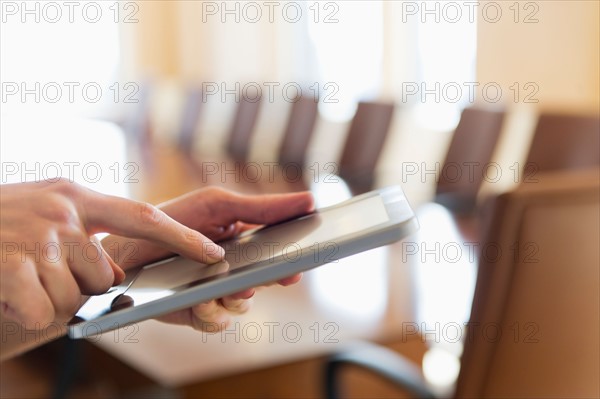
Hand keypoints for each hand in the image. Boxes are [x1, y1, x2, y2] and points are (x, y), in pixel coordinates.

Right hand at [0, 179, 224, 328]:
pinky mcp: (11, 266)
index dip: (181, 237)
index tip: (212, 252)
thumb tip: (117, 271)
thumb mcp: (39, 215)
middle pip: (105, 274)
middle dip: (82, 287)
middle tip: (42, 274)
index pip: (143, 216)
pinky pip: (45, 313)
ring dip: (50, 299)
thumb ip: (82, 236)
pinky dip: (27, 314)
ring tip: (18, 278)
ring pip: (76, 297)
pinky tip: (7, 293)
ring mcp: (36, 238)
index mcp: (72, 195)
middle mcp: (60, 212)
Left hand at [102, 186, 314, 330]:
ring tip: (223, 287)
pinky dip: (211, 312)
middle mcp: (234, 267)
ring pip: (245, 302)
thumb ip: (264, 207)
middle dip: (269, 278)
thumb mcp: (220, 205)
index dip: (294, 254)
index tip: (308, 253)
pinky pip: (220, 320)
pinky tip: (201, 301)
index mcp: (243, 239)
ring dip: (236, 295)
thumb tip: (309, 199)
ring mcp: (217, 291)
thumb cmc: (173, 221)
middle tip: (281, 275)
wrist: (125, 252)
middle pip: (267, 280)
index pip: (279, 248)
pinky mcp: (199, 312)